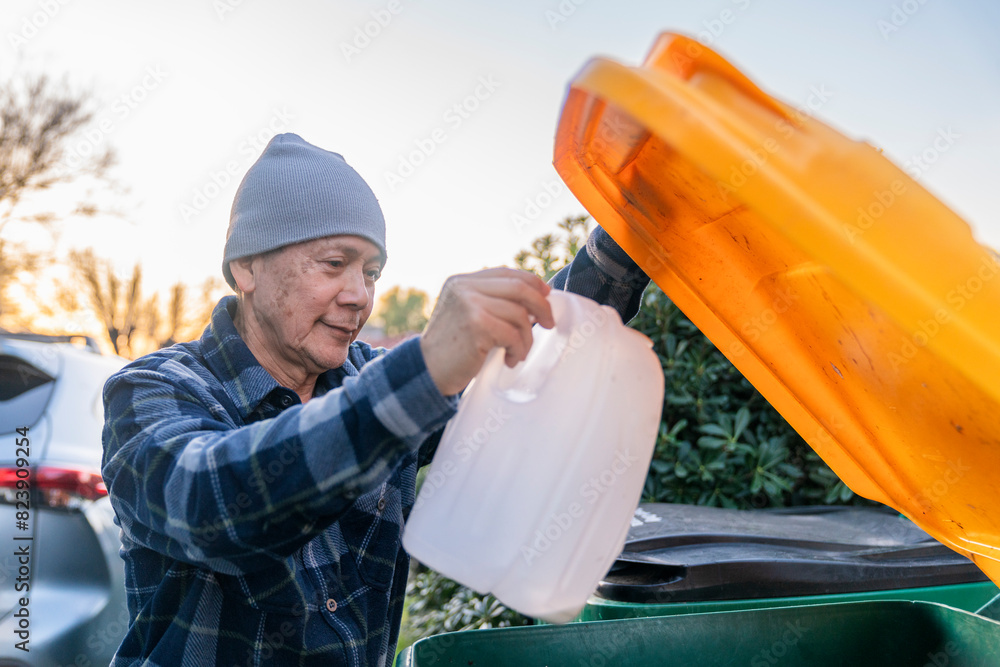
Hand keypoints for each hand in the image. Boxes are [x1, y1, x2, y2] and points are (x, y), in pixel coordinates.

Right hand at [419, 268, 555, 395]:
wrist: (428, 370)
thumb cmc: (453, 347)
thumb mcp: (466, 313)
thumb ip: (491, 301)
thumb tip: (536, 299)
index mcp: (462, 281)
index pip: (506, 273)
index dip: (532, 282)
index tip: (546, 296)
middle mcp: (464, 287)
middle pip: (519, 288)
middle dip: (541, 306)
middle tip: (548, 323)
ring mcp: (470, 304)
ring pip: (519, 314)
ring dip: (526, 338)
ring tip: (519, 352)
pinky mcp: (476, 325)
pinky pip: (513, 334)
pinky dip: (518, 349)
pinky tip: (510, 360)